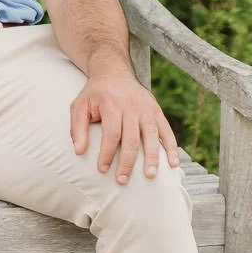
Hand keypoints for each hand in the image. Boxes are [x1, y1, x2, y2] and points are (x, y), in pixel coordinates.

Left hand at [69, 67, 178, 183]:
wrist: (114, 72)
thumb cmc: (95, 94)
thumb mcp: (79, 106)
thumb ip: (77, 128)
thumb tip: (78, 151)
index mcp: (112, 104)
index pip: (111, 133)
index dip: (107, 153)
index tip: (103, 169)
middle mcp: (131, 105)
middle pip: (131, 137)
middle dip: (128, 161)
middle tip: (122, 180)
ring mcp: (146, 108)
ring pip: (151, 135)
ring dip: (152, 157)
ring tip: (150, 176)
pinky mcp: (156, 110)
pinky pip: (166, 130)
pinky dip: (171, 147)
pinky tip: (174, 163)